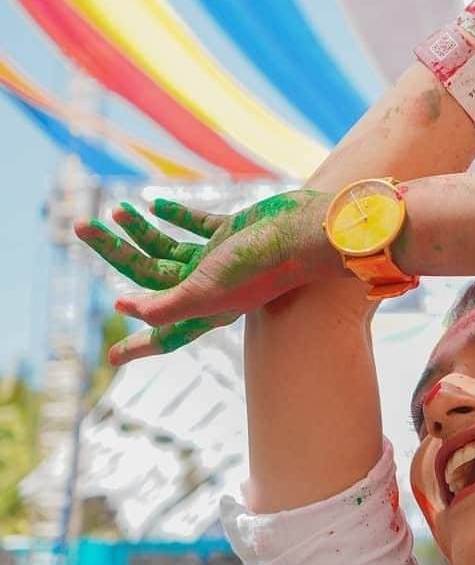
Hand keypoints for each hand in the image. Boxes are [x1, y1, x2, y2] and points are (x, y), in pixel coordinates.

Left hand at [75, 190, 335, 364]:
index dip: (138, 347)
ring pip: (168, 247)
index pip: (164, 334)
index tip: (111, 359)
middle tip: (81, 229)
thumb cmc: (259, 266)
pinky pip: (196, 224)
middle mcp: (210, 286)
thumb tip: (126, 308)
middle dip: (115, 253)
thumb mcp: (207, 291)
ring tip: (114, 210)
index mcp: (206, 308)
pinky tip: (154, 205)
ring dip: (140, 230)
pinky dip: (175, 215)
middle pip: (151, 276)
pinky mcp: (232, 231)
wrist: (302, 231)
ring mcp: (220, 258)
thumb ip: (167, 306)